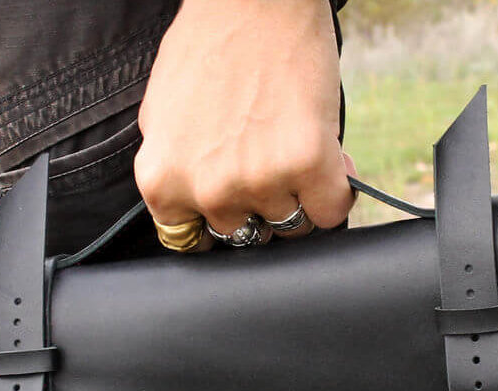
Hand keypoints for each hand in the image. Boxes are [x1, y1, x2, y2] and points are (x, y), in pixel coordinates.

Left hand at [134, 0, 354, 248]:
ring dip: (299, 195)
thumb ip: (179, 170)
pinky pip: (331, 211)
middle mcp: (207, 191)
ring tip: (294, 146)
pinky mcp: (308, 165)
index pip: (192, 239)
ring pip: (291, 224)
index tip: (233, 202)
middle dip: (258, 202)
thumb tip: (206, 212)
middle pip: (246, 233)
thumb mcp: (165, 116)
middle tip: (267, 157)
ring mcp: (258, 181)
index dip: (217, 219)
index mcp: (162, 180)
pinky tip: (326, 158)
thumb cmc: (210, 45)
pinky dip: (334, 192)